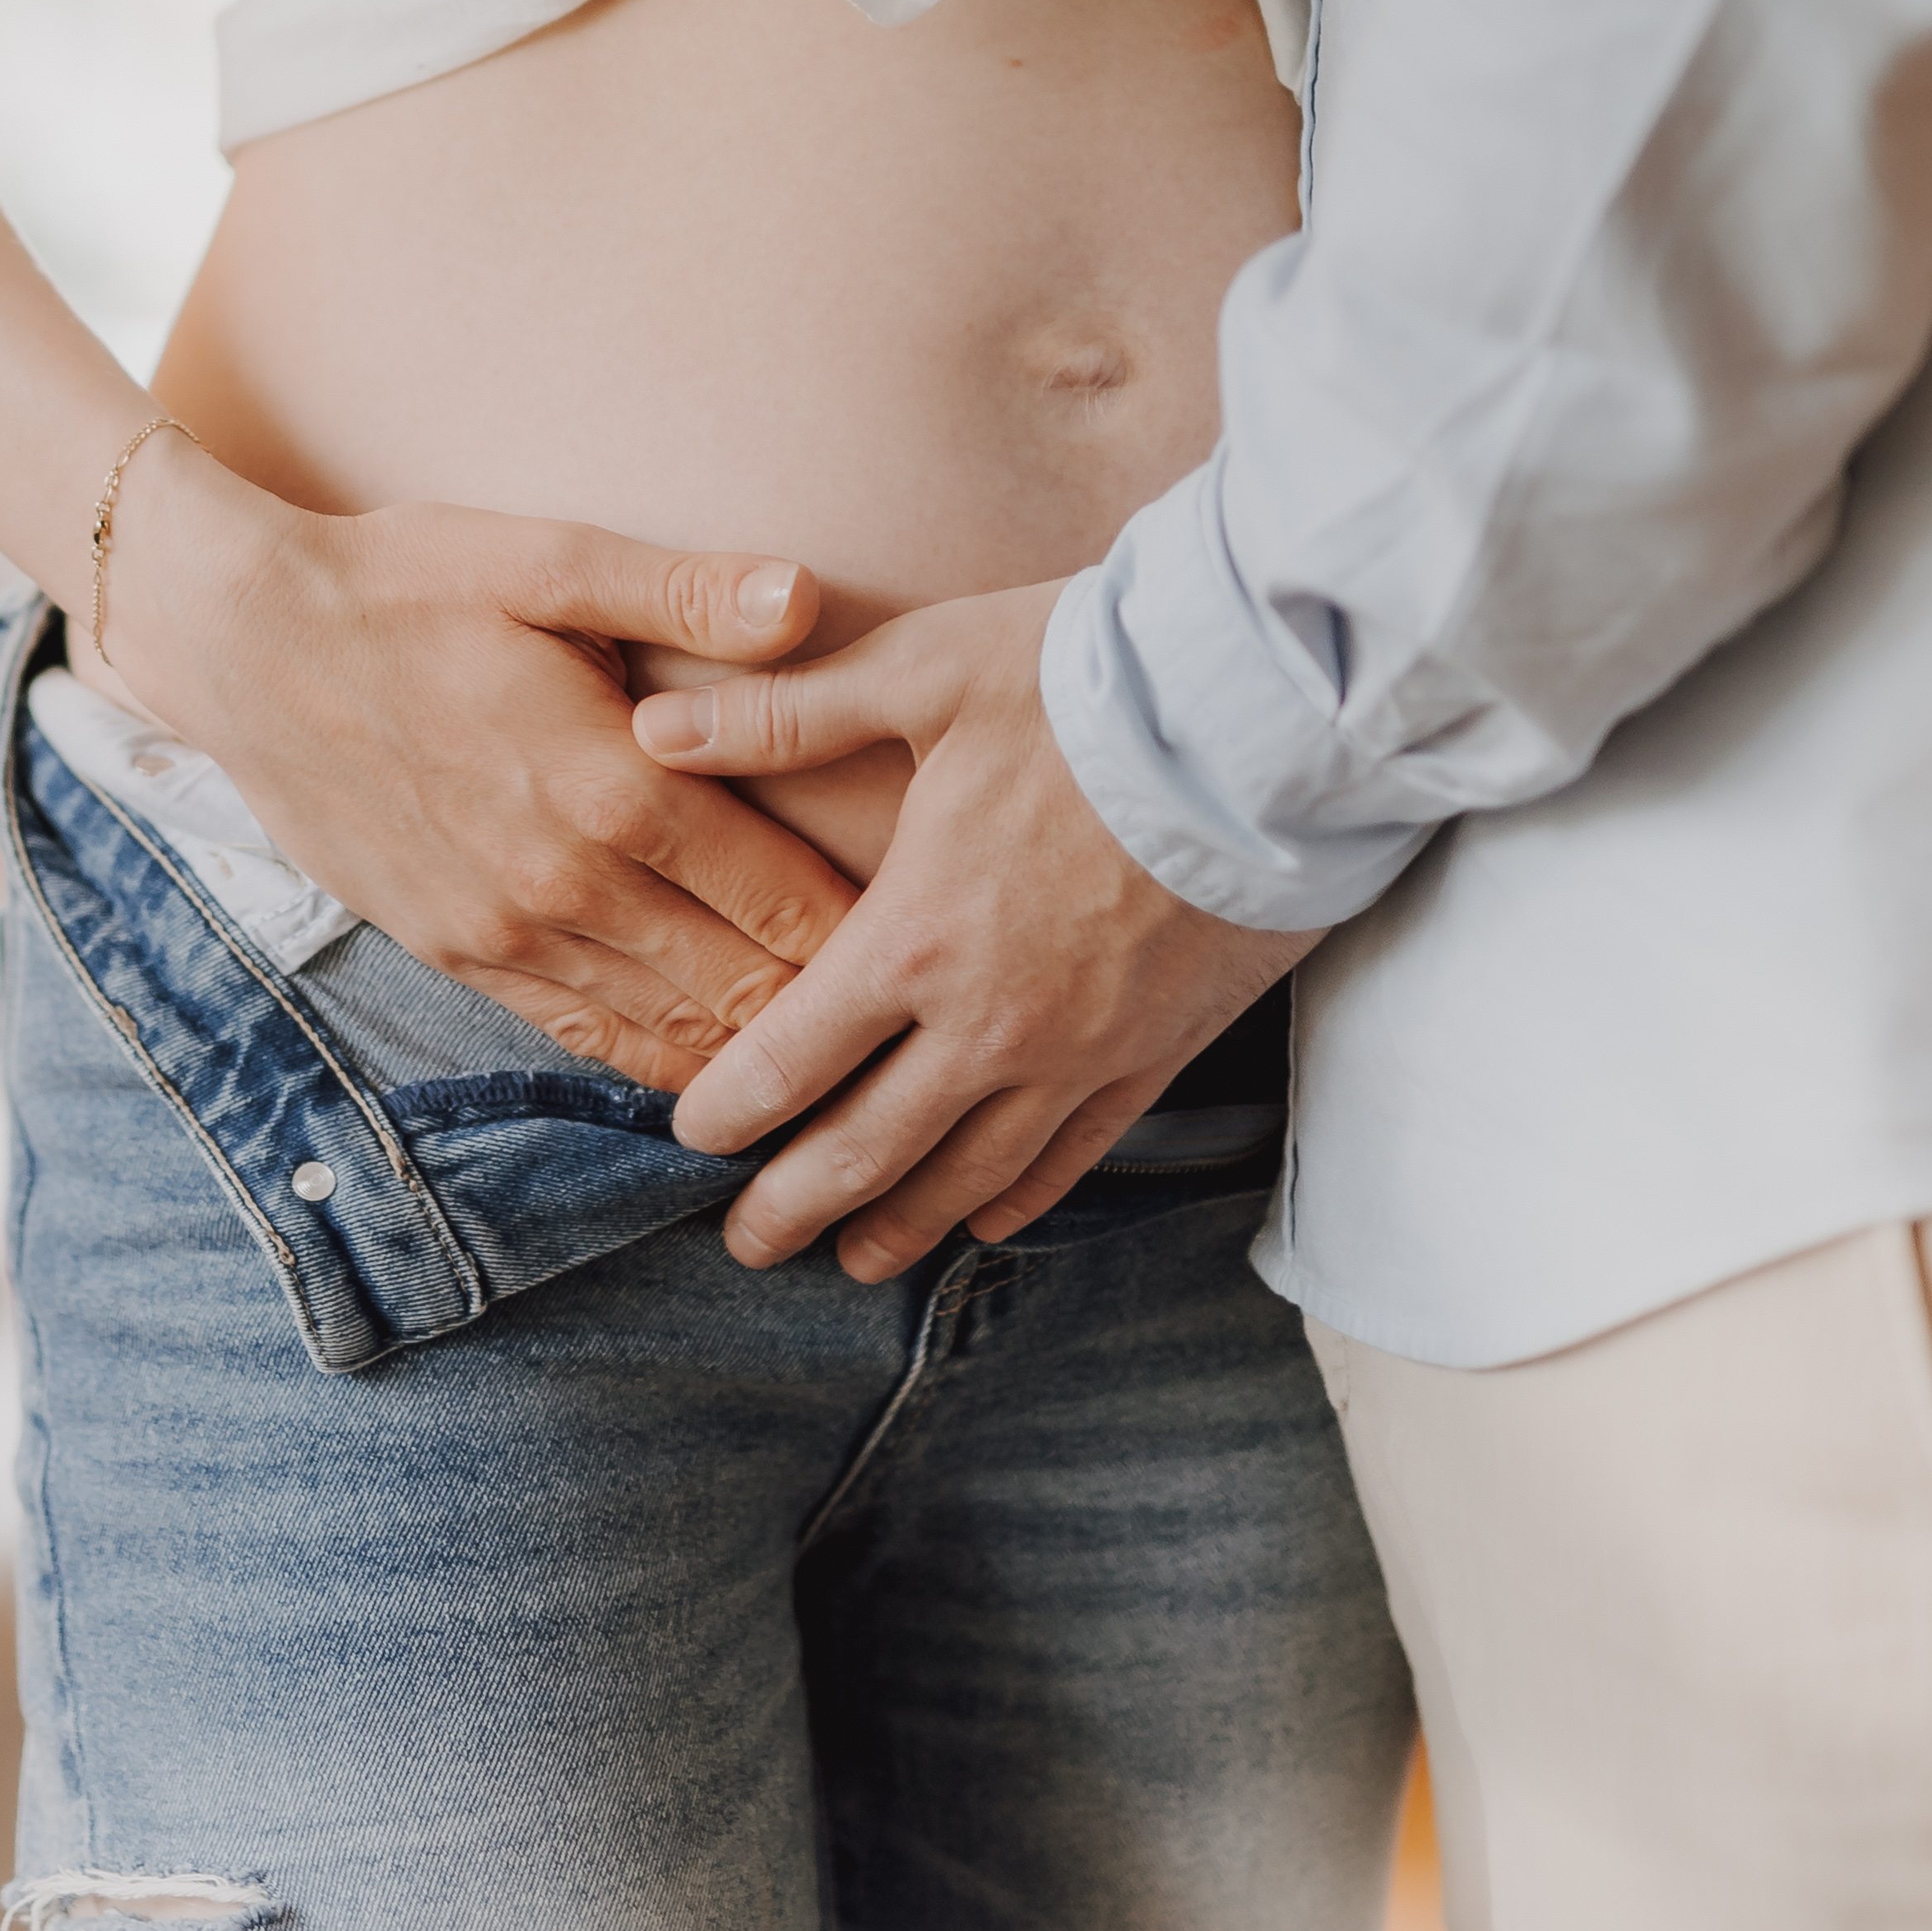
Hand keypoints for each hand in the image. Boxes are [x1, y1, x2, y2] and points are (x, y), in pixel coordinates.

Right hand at [98, 441, 871, 1091]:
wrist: (242, 646)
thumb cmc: (405, 583)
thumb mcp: (548, 559)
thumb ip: (686, 592)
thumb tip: (807, 598)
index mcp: (615, 789)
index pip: (788, 905)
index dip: (878, 946)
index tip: (948, 956)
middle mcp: (568, 885)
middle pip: (743, 993)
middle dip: (836, 1027)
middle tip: (927, 1046)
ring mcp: (506, 935)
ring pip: (668, 1039)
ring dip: (754, 1065)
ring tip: (846, 1090)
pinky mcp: (457, 954)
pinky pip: (583, 1039)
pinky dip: (658, 1062)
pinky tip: (714, 1075)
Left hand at [639, 582, 1308, 1277]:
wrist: (1278, 714)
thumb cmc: (1093, 679)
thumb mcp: (921, 670)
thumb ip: (781, 714)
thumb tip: (653, 724)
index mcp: (914, 935)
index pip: (790, 1059)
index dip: (729, 1112)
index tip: (692, 1140)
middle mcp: (989, 1020)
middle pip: (869, 1148)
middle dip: (796, 1206)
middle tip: (748, 1248)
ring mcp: (1080, 1049)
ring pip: (971, 1175)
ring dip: (903, 1223)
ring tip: (856, 1260)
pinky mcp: (1159, 1050)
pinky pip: (1074, 1153)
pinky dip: (1020, 1198)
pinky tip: (985, 1220)